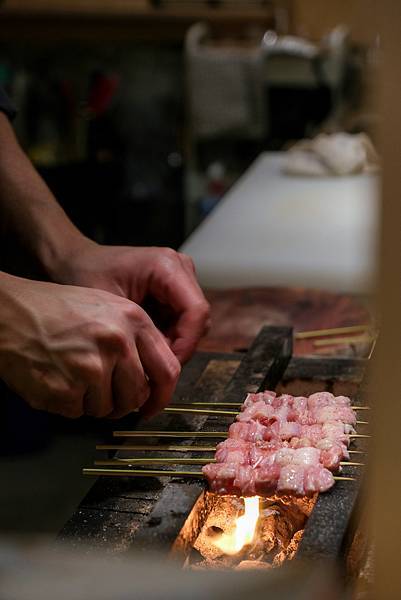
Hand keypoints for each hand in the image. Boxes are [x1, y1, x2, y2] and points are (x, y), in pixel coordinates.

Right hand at [0, 274, 180, 418]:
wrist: (8, 312)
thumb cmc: (53, 308)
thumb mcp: (106, 306)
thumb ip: (135, 336)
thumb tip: (152, 375)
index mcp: (133, 319)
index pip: (168, 369)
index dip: (162, 395)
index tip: (153, 405)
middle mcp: (117, 342)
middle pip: (138, 395)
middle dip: (122, 401)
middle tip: (103, 391)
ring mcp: (92, 368)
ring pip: (108, 408)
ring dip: (91, 401)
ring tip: (71, 374)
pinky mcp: (66, 390)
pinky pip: (78, 412)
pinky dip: (67, 403)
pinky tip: (56, 378)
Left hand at [55, 242, 209, 364]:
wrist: (76, 261)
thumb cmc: (86, 276)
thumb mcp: (111, 309)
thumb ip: (141, 335)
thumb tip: (162, 365)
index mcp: (167, 266)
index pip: (197, 310)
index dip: (187, 342)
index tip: (167, 365)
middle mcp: (181, 269)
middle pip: (198, 319)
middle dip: (179, 346)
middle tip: (150, 364)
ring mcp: (181, 278)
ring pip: (193, 323)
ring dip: (173, 342)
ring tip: (143, 350)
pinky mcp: (176, 289)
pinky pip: (183, 321)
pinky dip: (168, 336)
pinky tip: (144, 339)